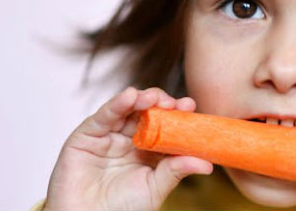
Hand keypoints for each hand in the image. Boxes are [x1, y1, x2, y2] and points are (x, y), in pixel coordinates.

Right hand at [43, 87, 212, 210]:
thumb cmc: (121, 209)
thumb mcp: (154, 188)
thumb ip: (176, 172)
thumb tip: (208, 164)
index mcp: (149, 150)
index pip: (166, 125)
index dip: (178, 114)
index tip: (190, 105)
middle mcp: (130, 138)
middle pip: (148, 111)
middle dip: (162, 102)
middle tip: (175, 103)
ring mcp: (109, 134)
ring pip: (127, 108)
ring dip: (142, 98)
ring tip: (155, 98)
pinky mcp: (87, 134)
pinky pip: (104, 115)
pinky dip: (117, 103)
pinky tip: (130, 96)